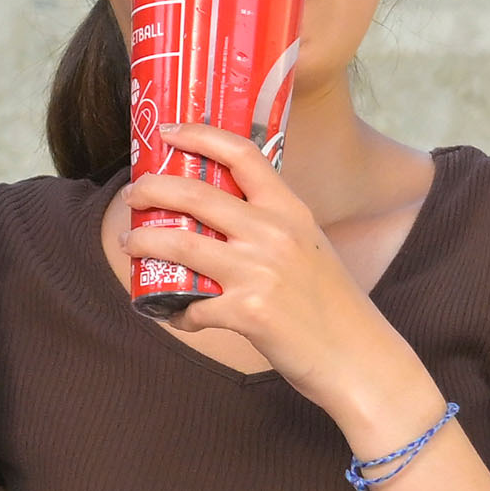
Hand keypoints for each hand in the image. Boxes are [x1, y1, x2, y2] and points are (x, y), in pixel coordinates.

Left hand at [125, 124, 434, 445]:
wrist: (359, 358)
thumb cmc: (332, 304)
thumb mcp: (309, 246)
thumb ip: (272, 224)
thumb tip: (222, 213)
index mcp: (290, 210)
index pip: (242, 153)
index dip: (199, 135)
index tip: (169, 131)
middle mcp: (273, 233)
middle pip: (195, 194)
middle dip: (152, 189)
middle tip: (133, 194)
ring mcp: (259, 272)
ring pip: (180, 245)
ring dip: (145, 243)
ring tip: (130, 245)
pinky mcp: (248, 313)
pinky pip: (192, 308)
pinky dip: (176, 313)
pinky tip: (174, 315)